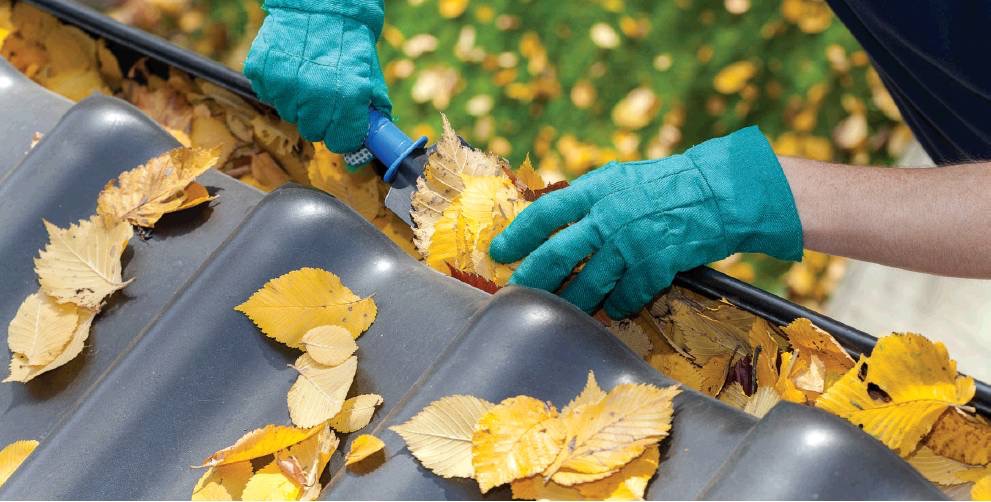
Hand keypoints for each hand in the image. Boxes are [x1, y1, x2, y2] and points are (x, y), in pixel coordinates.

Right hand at [243, 0, 390, 153]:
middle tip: (324, 96)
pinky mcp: (262, 71)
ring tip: (307, 75)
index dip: (342, 135)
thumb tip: (370, 143)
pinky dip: (278, 86)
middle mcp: (315, 94)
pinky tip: (290, 67)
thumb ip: (370, 112)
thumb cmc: (349, 40)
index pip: (340, 142)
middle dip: (319, 119)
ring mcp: (284, 83)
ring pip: (289, 114)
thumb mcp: (370, 75)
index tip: (342, 127)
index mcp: (348, 97)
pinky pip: (268, 94)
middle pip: (312, 132)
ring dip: (298, 102)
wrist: (322, 2)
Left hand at [489, 126, 803, 318]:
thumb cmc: (664, 185)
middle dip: (532, 279)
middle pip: (558, 256)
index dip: (518, 235)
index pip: (545, 214)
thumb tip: (550, 222)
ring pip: (588, 286)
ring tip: (558, 311)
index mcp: (596, 189)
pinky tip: (613, 307)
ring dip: (571, 303)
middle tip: (517, 293)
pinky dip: (616, 305)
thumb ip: (586, 199)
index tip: (499, 252)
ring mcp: (632, 243)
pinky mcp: (655, 266)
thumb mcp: (618, 179)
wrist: (717, 192)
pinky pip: (625, 298)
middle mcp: (609, 216)